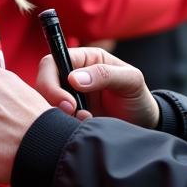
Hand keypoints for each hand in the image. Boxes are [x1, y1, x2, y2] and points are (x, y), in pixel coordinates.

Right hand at [37, 46, 159, 128]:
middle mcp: (72, 75)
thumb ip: (105, 75)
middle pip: (43, 82)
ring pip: (46, 103)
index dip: (51, 81)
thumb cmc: (138, 98)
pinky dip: (63, 125)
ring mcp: (68, 96)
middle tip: (73, 114)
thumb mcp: (131, 81)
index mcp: (85, 60)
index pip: (52, 62)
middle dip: (53, 100)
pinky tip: (83, 127)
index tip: (68, 103)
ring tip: (86, 120)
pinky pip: (53, 120)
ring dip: (61, 115)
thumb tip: (73, 78)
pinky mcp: (68, 116)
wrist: (143, 125)